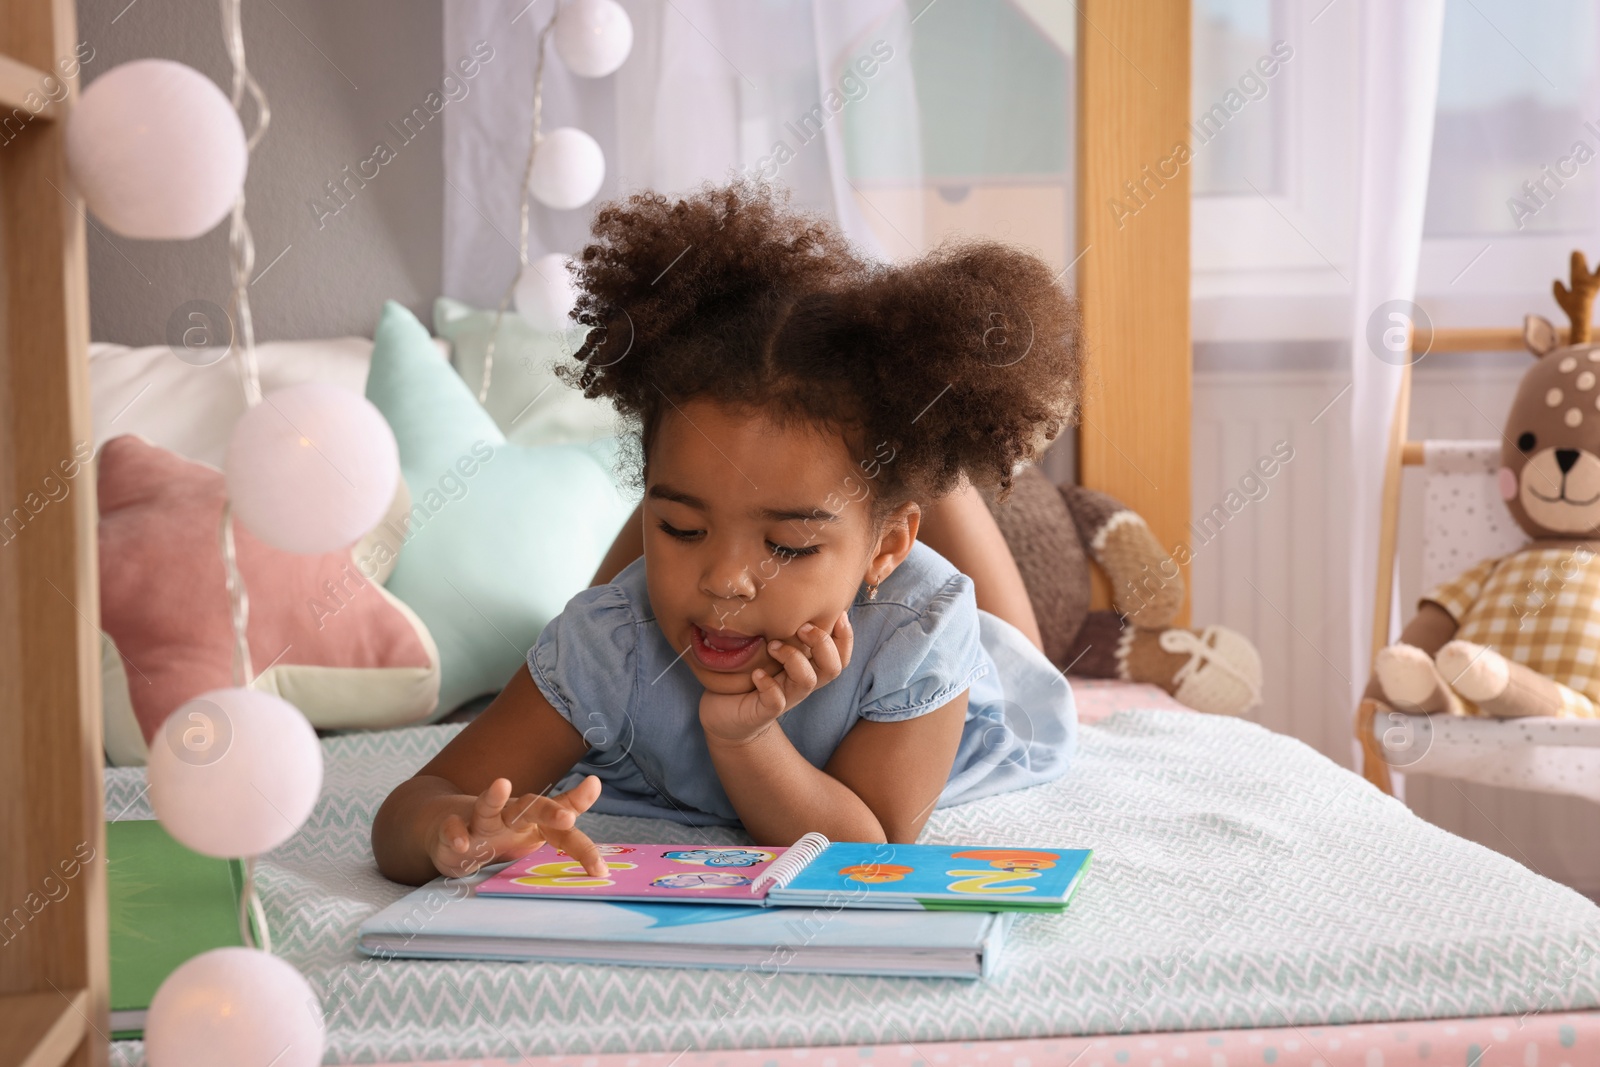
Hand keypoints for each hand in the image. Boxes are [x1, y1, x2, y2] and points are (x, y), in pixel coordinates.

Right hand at [429, 775, 605, 878]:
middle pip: (531, 807)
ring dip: (493, 797)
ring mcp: (481, 822)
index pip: (563, 828)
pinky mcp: (453, 829)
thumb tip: (598, 795)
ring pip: (487, 807)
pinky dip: (456, 834)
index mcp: (535, 821)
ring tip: (501, 784)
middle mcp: (510, 816)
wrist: (452, 827)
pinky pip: (453, 829)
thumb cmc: (504, 830)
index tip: (600, 868)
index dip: (582, 847)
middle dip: (549, 811)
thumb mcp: (538, 830)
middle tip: (568, 817)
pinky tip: (462, 844)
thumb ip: (568, 821)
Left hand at [699, 613, 853, 744]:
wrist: (726, 715)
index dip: (846, 636)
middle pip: (833, 667)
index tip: (838, 613)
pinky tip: (756, 675)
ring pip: (807, 681)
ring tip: (771, 646)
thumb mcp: (769, 648)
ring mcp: (786, 697)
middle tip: (801, 627)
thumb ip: (783, 629)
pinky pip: (776, 702)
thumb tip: (793, 592)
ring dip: (793, 659)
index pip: (841, 655)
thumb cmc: (749, 675)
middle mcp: (802, 682)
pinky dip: (769, 686)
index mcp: (808, 666)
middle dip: (822, 643)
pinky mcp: (764, 711)